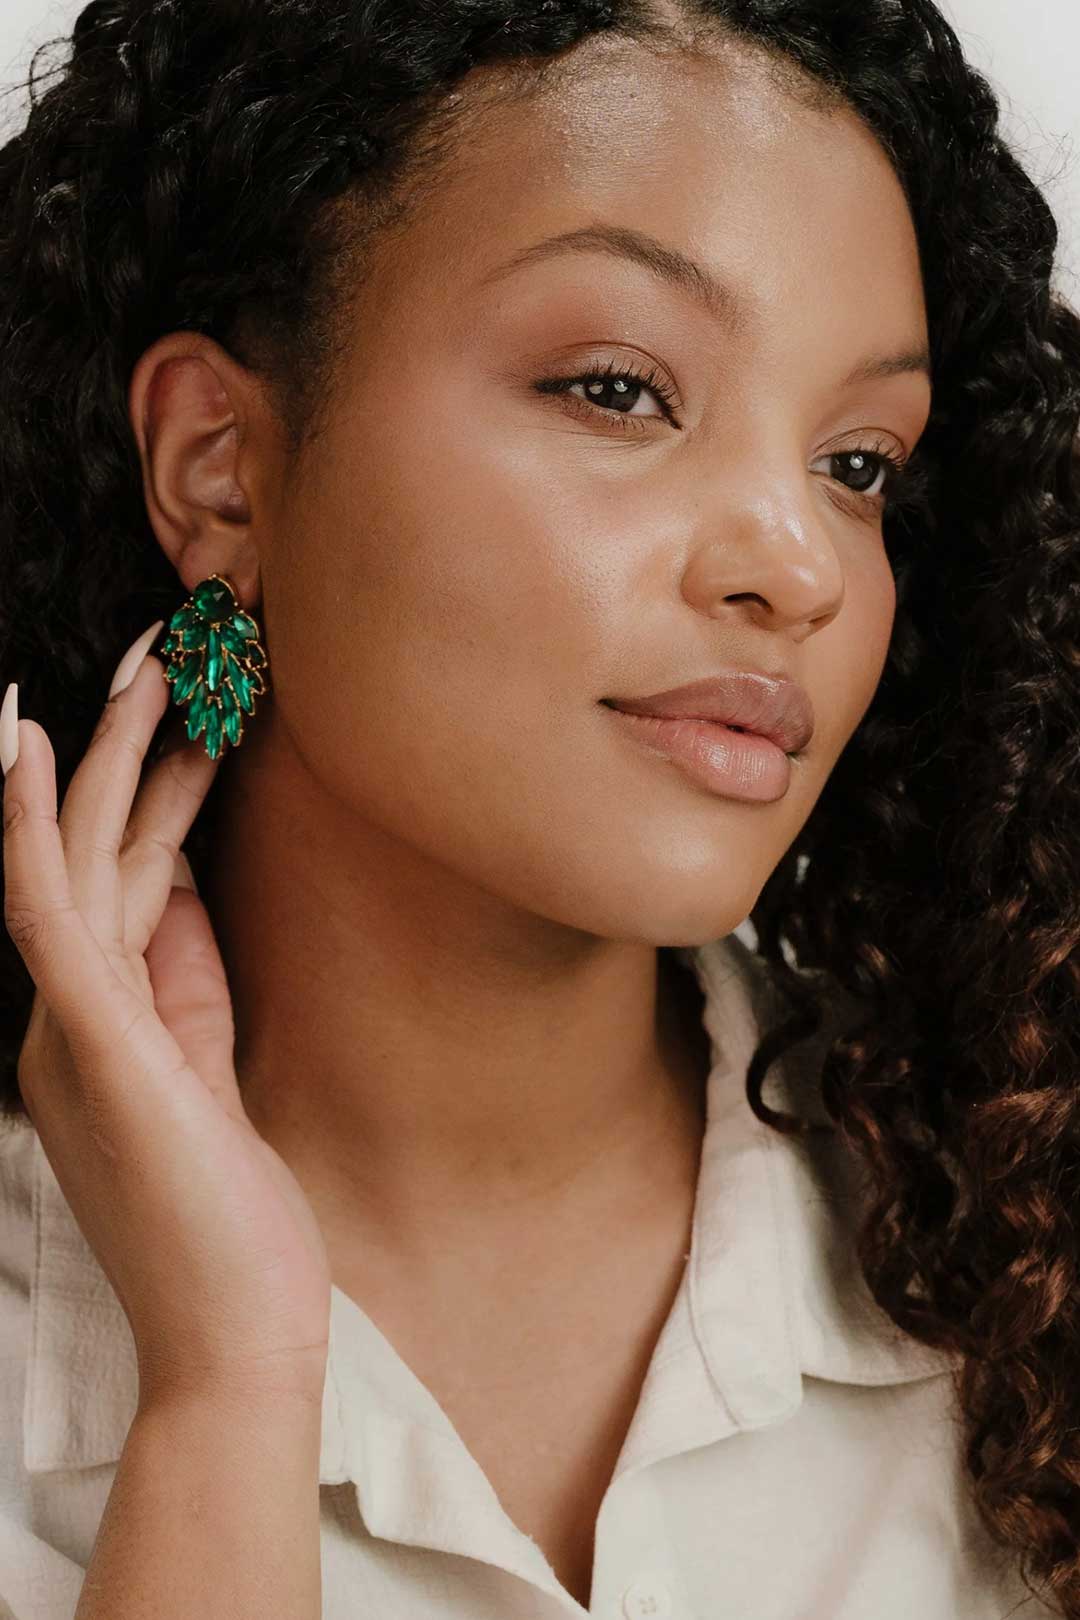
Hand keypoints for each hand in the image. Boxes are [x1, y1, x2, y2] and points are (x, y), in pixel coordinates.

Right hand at [1, 633, 330, 1409]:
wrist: (236, 1336)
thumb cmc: (230, 1212)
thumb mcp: (211, 1065)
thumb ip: (185, 975)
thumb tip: (178, 877)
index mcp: (102, 1019)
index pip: (128, 874)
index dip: (158, 782)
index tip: (199, 706)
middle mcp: (69, 1013)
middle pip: (97, 846)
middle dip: (134, 741)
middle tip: (174, 644)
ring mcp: (71, 1028)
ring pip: (79, 856)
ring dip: (107, 751)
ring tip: (149, 658)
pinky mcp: (91, 1046)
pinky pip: (50, 915)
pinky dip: (37, 826)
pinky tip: (35, 747)